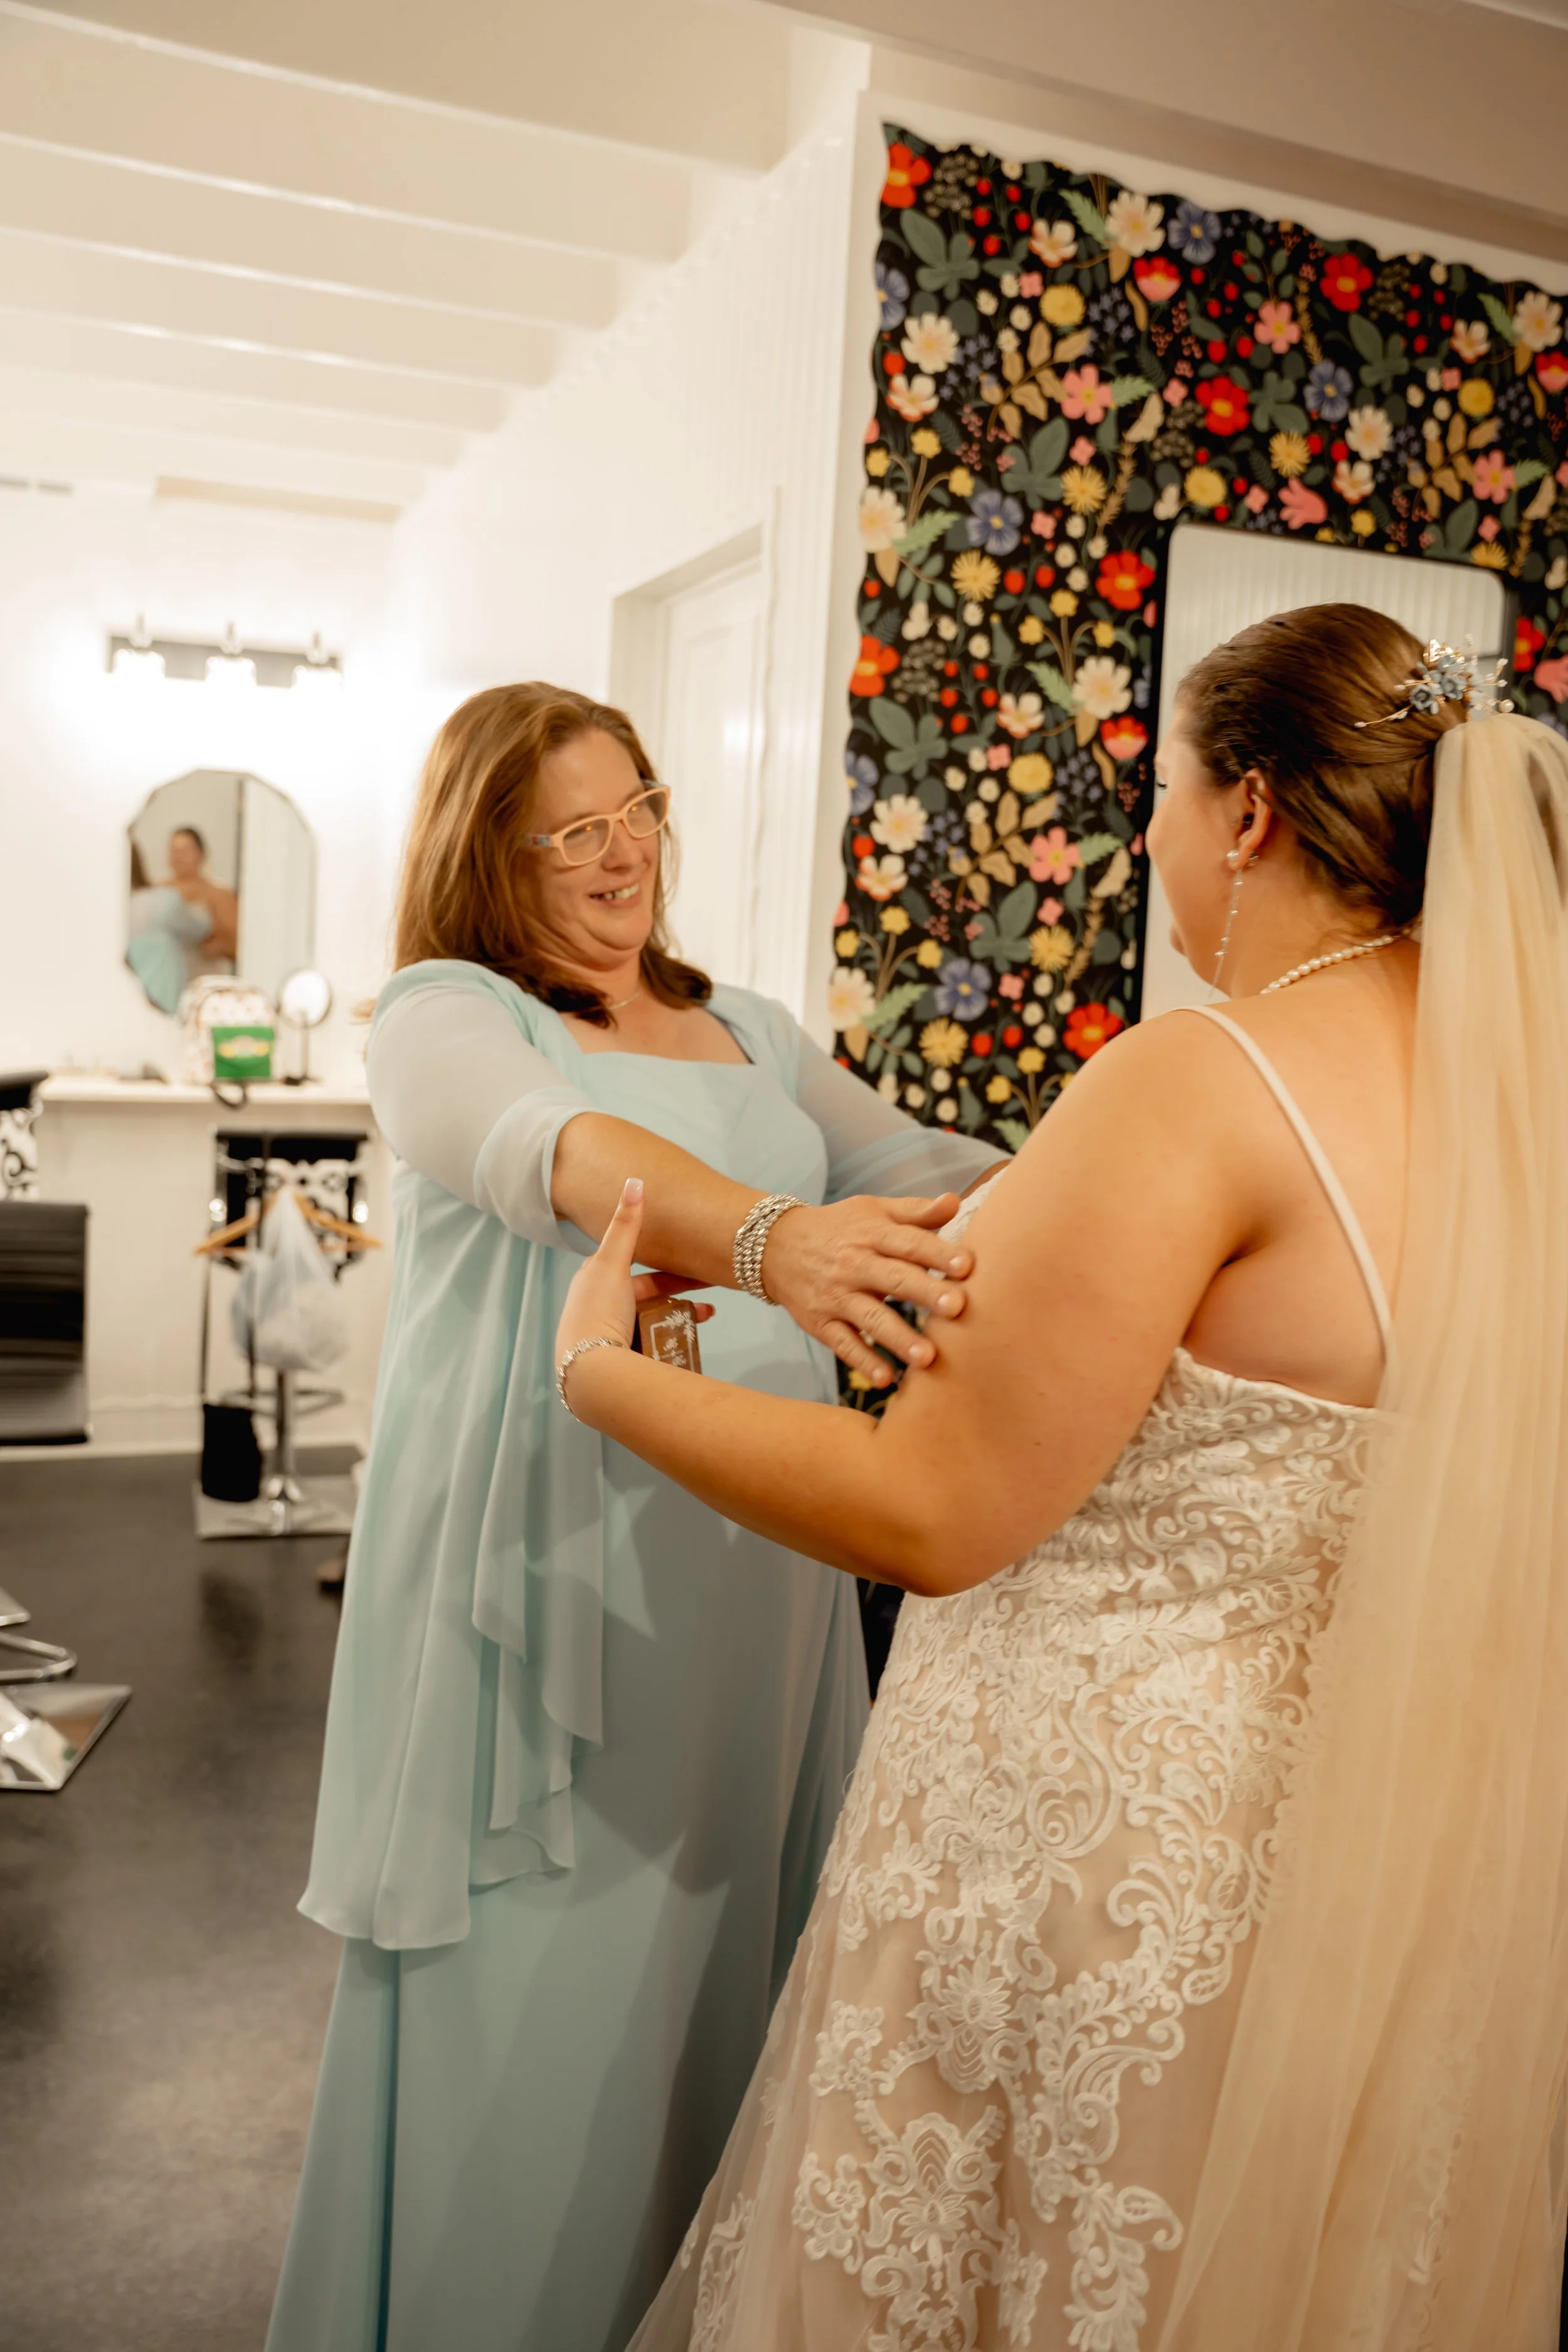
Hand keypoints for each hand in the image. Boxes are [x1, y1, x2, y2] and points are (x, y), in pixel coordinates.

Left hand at [556, 1180, 714, 1385]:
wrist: (590, 1372)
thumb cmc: (597, 1312)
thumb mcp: (611, 1263)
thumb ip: (626, 1224)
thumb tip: (634, 1180)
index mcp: (593, 1282)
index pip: (635, 1268)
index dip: (666, 1267)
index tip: (695, 1266)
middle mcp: (598, 1308)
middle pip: (647, 1296)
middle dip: (680, 1295)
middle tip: (709, 1299)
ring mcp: (607, 1336)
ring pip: (652, 1320)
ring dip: (680, 1317)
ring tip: (705, 1319)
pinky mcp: (618, 1359)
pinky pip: (650, 1343)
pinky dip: (671, 1338)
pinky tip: (687, 1341)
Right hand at [759, 1195, 972, 1385]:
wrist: (776, 1247)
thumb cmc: (840, 1229)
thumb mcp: (873, 1211)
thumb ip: (915, 1211)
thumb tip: (954, 1201)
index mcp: (872, 1233)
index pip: (908, 1242)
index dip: (937, 1252)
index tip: (967, 1265)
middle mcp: (854, 1264)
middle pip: (893, 1278)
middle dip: (924, 1292)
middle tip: (957, 1308)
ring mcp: (836, 1296)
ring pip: (870, 1317)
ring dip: (898, 1337)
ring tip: (928, 1358)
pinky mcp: (820, 1322)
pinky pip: (843, 1343)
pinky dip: (863, 1361)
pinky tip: (886, 1379)